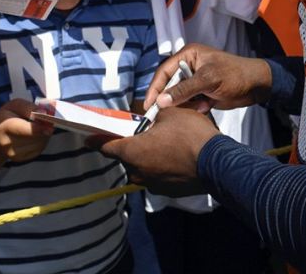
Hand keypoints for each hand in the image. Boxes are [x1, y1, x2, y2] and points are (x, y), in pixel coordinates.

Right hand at [0, 99, 53, 162]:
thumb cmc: (7, 116)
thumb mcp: (15, 105)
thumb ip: (29, 107)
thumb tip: (45, 114)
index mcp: (4, 127)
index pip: (25, 129)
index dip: (39, 128)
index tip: (50, 125)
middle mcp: (7, 143)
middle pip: (36, 136)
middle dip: (45, 127)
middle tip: (45, 119)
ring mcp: (14, 154)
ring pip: (40, 142)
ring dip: (44, 133)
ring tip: (36, 126)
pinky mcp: (21, 159)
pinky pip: (40, 148)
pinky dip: (42, 140)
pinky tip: (34, 135)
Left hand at [96, 106, 218, 196]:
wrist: (217, 163)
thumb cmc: (189, 135)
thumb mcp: (170, 113)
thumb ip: (154, 116)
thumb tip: (153, 119)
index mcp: (132, 151)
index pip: (107, 147)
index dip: (98, 140)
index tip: (89, 139)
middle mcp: (138, 172)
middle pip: (128, 158)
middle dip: (132, 147)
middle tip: (144, 135)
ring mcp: (153, 185)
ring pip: (144, 169)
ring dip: (149, 159)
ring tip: (164, 147)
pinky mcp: (168, 192)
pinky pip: (159, 176)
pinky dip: (163, 168)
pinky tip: (177, 159)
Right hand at [144, 44, 273, 113]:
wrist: (256, 86)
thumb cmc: (234, 75)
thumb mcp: (208, 80)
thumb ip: (184, 90)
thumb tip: (161, 101)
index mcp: (188, 56)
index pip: (164, 71)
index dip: (155, 88)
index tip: (149, 104)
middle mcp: (189, 67)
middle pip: (169, 85)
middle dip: (169, 99)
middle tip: (161, 115)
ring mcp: (195, 81)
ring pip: (179, 96)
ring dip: (184, 105)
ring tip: (198, 106)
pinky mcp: (202, 93)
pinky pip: (190, 103)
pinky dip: (195, 108)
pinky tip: (206, 107)